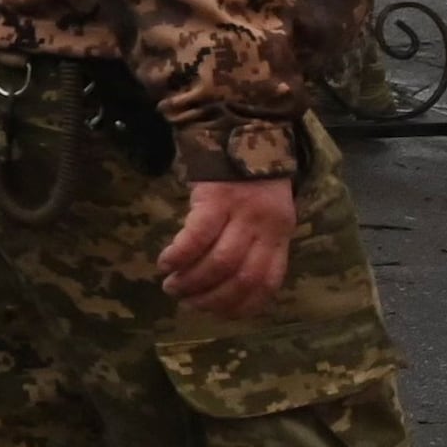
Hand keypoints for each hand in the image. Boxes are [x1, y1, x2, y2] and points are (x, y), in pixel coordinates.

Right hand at [161, 175, 296, 317]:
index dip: (242, 305)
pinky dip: (180, 256)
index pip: (267, 282)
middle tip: (187, 303)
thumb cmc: (251, 179)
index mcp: (280, 234)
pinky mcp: (215, 198)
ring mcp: (241, 213)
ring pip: (219, 262)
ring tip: (172, 286)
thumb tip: (228, 285)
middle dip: (212, 298)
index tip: (218, 314)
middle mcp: (266, 227)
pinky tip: (165, 263)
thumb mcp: (267, 214)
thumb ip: (257, 245)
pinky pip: (197, 236)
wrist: (241, 132)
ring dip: (193, 281)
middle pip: (242, 277)